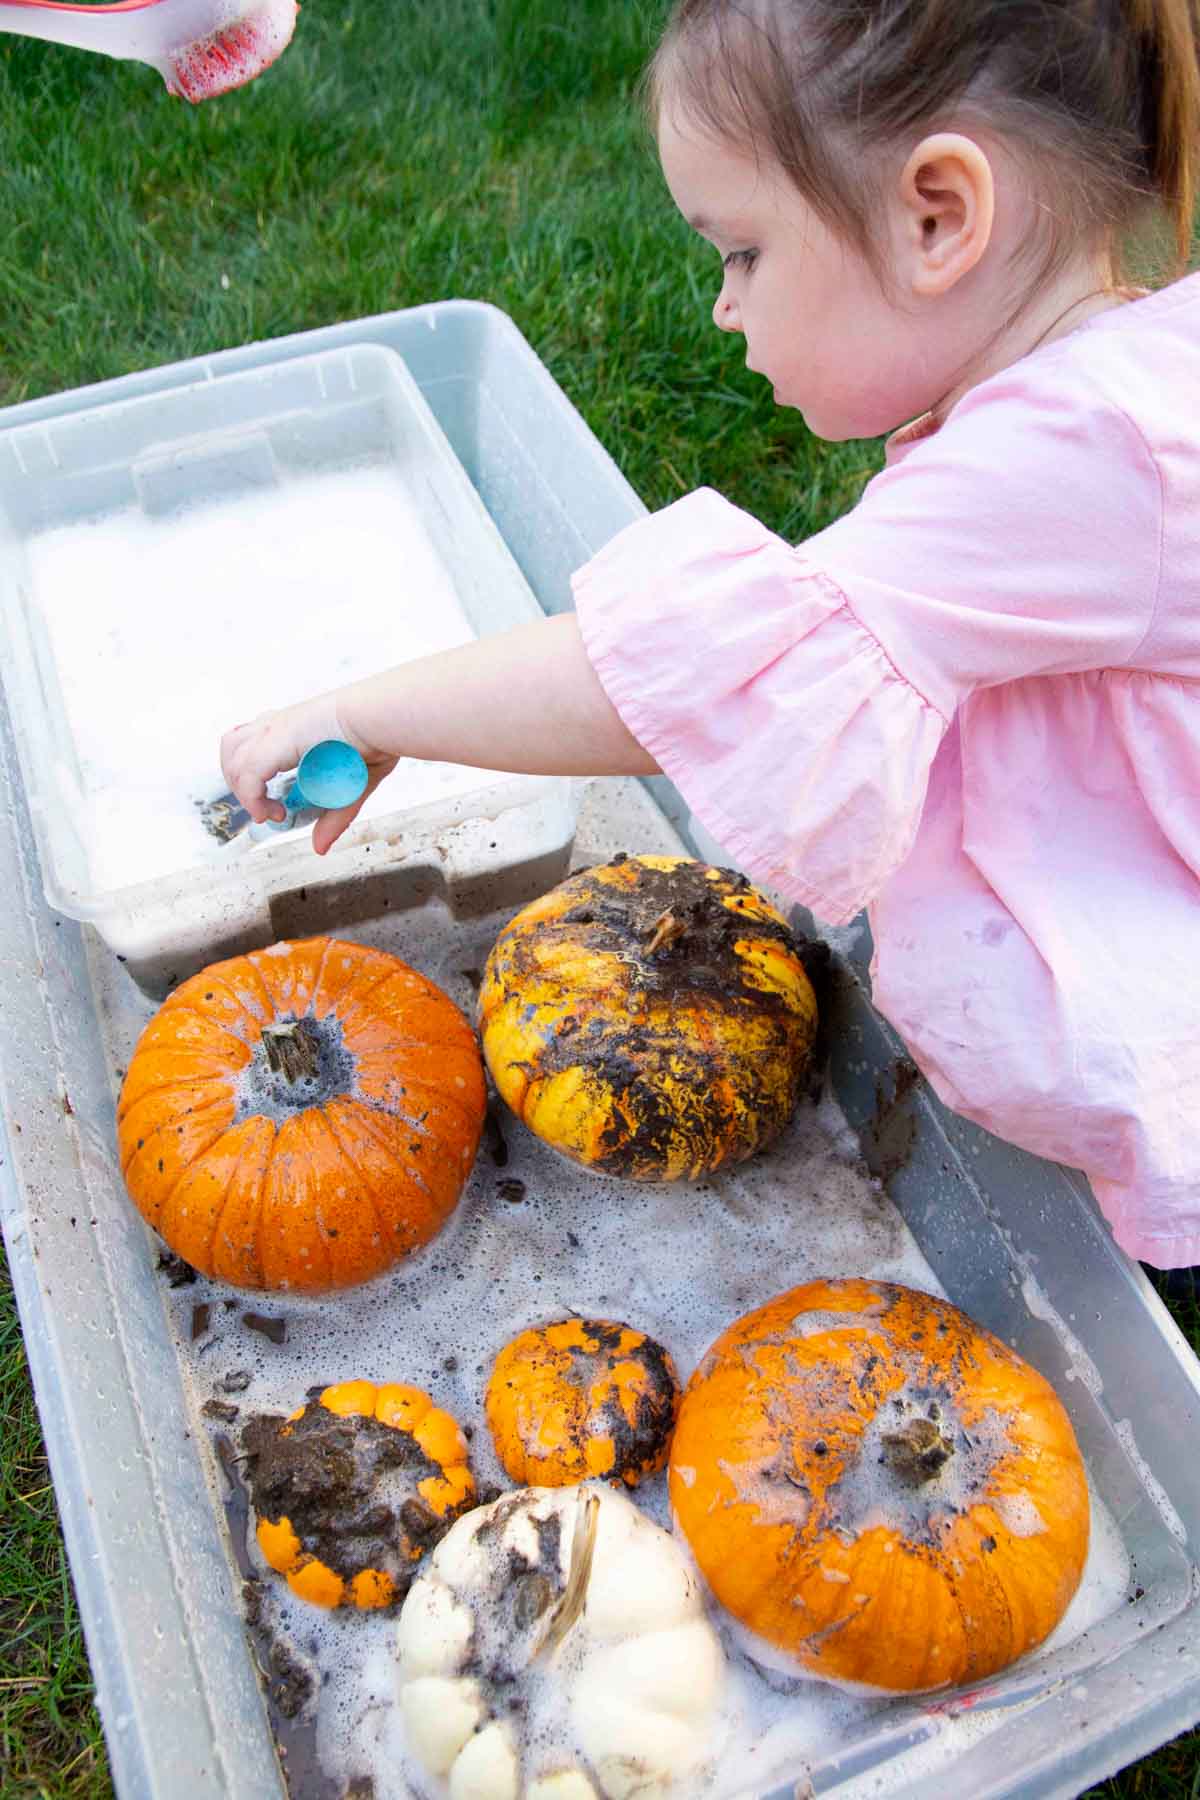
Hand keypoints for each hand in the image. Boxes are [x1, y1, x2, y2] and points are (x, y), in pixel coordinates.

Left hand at [220, 694, 396, 854]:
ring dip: (242, 790)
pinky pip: (248, 775)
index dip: (251, 777)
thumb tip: (320, 847)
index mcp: (293, 727)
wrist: (381, 722)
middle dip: (239, 783)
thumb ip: (332, 818)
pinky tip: (270, 813)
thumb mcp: (350, 788)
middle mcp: (278, 724)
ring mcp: (275, 729)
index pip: (251, 743)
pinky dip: (253, 798)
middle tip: (263, 808)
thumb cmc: (375, 740)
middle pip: (232, 748)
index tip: (275, 807)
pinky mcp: (277, 740)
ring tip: (264, 811)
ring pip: (232, 757)